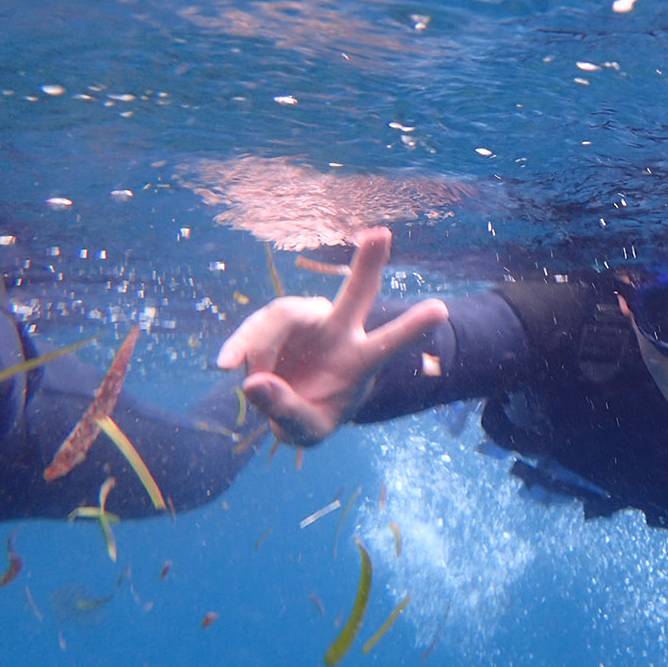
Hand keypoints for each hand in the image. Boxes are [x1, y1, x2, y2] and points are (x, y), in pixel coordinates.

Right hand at [216, 227, 448, 445]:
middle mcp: (339, 332)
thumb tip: (254, 382)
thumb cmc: (310, 417)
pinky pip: (255, 329)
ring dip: (261, 348)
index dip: (412, 328)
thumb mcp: (305, 431)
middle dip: (367, 265)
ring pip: (284, 314)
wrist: (284, 407)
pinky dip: (240, 346)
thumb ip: (286, 411)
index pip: (389, 344)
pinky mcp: (275, 322)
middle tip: (381, 235)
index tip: (441, 310)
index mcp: (360, 360)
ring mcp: (306, 322)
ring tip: (251, 382)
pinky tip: (226, 365)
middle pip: (355, 294)